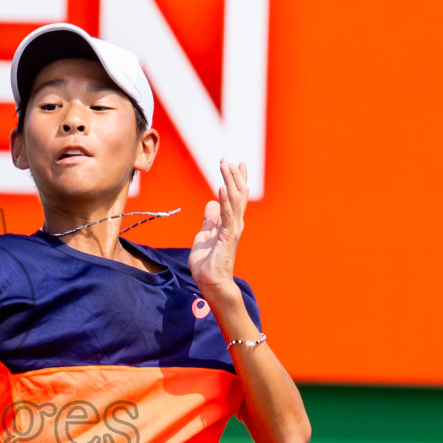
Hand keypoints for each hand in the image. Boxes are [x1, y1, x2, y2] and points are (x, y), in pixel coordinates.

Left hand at [189, 158, 247, 296]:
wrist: (211, 283)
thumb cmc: (208, 264)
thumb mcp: (204, 237)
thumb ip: (209, 221)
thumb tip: (211, 204)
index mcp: (230, 223)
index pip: (236, 197)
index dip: (237, 179)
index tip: (237, 163)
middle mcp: (235, 224)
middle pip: (239, 194)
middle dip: (234, 175)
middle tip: (228, 159)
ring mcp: (233, 229)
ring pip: (235, 199)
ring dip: (230, 181)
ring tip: (225, 165)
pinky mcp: (227, 236)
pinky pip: (227, 214)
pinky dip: (225, 199)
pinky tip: (221, 187)